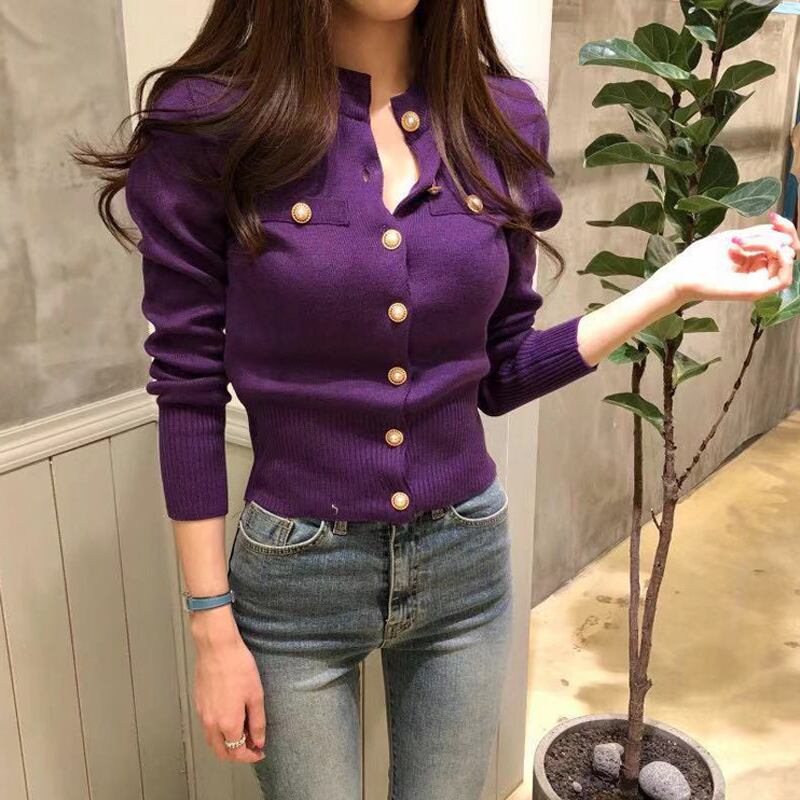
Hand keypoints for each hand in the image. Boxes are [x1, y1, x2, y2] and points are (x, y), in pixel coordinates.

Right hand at [191, 608, 265, 762]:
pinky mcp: (198, 704)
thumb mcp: (256, 695)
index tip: (259, 752)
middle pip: (221, 752)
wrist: (217, 648)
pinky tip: (230, 718)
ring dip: (226, 744)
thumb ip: (257, 722)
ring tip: (243, 732)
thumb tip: (258, 741)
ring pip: (212, 741)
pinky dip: (218, 732)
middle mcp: (211, 723)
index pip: (237, 753)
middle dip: (237, 755)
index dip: (250, 756)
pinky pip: (207, 727)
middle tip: (251, 746)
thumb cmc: (238, 667)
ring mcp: (202, 714)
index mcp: (228, 723)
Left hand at [658, 211, 797, 305]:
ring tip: (740, 244)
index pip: (783, 242)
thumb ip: (760, 235)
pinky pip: (784, 280)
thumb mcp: (734, 238)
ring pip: (785, 259)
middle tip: (740, 238)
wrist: (682, 275)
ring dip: (769, 245)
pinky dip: (784, 262)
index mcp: (754, 257)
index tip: (772, 216)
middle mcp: (759, 270)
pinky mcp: (755, 292)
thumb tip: (785, 235)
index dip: (784, 226)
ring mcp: (758, 282)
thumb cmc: (699, 258)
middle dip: (769, 236)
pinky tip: (770, 252)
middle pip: (787, 248)